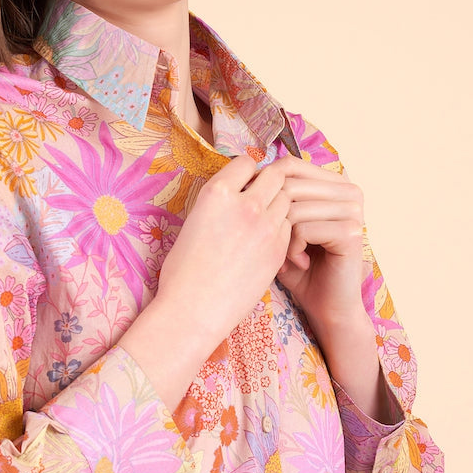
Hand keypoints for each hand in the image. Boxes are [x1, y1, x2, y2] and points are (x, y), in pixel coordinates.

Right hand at [154, 153, 292, 345]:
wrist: (193, 310)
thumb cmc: (183, 270)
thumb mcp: (194, 221)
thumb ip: (219, 202)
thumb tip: (235, 192)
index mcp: (217, 193)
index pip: (245, 162)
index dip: (245, 171)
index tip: (244, 181)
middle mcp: (245, 205)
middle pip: (275, 175)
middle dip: (270, 181)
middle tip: (262, 196)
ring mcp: (266, 227)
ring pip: (287, 200)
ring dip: (279, 203)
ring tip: (265, 219)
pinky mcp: (278, 250)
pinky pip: (289, 226)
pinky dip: (282, 227)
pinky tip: (267, 240)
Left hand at [269, 155, 366, 329]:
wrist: (325, 305)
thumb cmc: (298, 264)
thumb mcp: (282, 223)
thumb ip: (273, 195)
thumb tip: (250, 169)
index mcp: (335, 182)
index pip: (290, 165)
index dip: (265, 188)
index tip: (260, 219)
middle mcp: (349, 190)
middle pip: (289, 184)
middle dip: (273, 218)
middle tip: (277, 244)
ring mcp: (354, 210)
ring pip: (294, 207)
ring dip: (282, 236)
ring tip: (289, 255)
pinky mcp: (352, 232)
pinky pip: (304, 228)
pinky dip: (292, 249)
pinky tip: (301, 263)